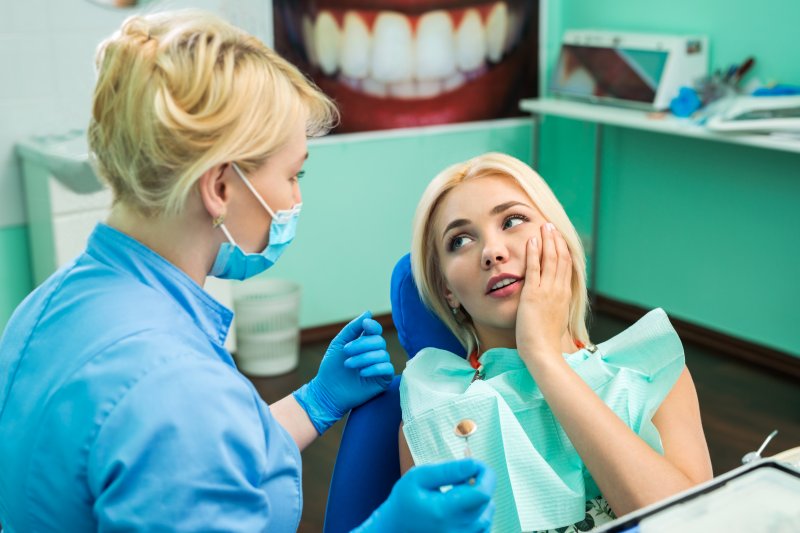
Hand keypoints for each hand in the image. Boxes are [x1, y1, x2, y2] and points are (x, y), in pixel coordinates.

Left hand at [293, 311, 393, 433]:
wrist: (328, 391)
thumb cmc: (331, 368)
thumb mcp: (339, 344)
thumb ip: (352, 328)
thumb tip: (368, 312)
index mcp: (364, 343)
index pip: (375, 330)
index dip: (373, 326)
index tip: (365, 325)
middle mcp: (374, 353)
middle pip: (379, 341)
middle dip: (362, 345)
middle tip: (346, 352)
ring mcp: (379, 366)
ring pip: (382, 354)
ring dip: (363, 358)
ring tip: (348, 365)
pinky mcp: (383, 380)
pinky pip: (387, 368)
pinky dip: (374, 368)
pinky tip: (361, 373)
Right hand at [355, 459, 495, 532]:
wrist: (393, 530)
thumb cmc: (403, 501)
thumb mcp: (418, 478)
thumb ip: (447, 471)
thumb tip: (473, 464)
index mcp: (444, 511)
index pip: (482, 493)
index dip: (486, 474)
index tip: (475, 464)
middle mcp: (456, 530)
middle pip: (486, 503)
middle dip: (480, 483)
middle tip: (460, 476)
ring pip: (487, 516)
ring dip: (479, 500)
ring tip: (458, 493)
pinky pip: (482, 529)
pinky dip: (479, 516)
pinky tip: (462, 508)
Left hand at [516, 223, 572, 359]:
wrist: (543, 352)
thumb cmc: (546, 342)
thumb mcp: (555, 320)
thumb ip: (555, 307)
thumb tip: (554, 304)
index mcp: (564, 296)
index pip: (566, 267)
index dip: (563, 250)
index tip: (559, 238)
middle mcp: (559, 290)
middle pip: (561, 258)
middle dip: (556, 240)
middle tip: (551, 226)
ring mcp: (547, 291)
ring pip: (550, 259)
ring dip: (547, 240)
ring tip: (544, 226)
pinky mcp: (533, 294)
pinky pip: (535, 268)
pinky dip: (534, 252)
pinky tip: (532, 240)